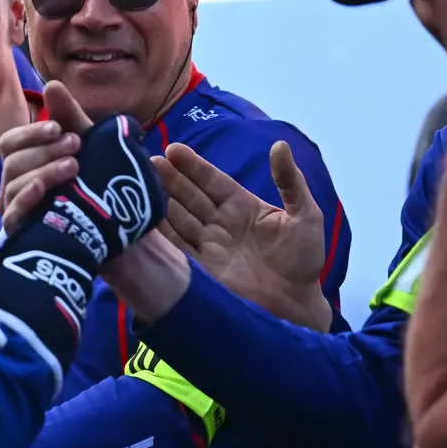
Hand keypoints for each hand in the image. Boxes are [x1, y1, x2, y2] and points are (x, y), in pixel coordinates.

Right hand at [0, 80, 89, 233]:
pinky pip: (12, 214)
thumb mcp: (86, 146)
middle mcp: (13, 185)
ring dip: (43, 171)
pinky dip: (25, 198)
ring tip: (73, 166)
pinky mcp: (21, 232)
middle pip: (11, 162)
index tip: (57, 127)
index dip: (30, 133)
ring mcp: (15, 209)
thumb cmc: (94, 182)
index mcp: (23, 162)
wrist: (116, 227)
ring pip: (13, 185)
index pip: (10, 142)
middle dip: (43, 150)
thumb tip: (52, 85)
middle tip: (75, 144)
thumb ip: (69, 117)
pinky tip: (41, 188)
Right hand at [154, 141, 332, 330]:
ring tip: (140, 185)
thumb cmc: (305, 256)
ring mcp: (208, 245)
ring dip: (160, 203)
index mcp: (241, 205)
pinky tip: (146, 220)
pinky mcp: (202, 269)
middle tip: (149, 162)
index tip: (173, 149)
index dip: (193, 166)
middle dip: (170, 179)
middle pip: (190, 196)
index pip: (212, 180)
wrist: (298, 302)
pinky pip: (178, 248)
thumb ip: (290, 181)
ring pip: (179, 218)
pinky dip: (162, 235)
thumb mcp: (305, 213)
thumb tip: (280, 145)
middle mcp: (219, 222)